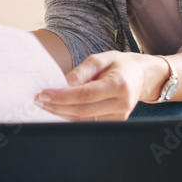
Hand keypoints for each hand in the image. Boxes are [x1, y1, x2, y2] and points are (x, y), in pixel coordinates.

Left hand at [35, 51, 156, 120]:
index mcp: (118, 85)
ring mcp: (120, 116)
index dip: (62, 97)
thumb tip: (63, 84)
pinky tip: (59, 108)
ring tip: (45, 104)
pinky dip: (72, 116)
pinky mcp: (116, 122)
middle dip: (57, 106)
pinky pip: (89, 122)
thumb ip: (81, 72)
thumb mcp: (101, 59)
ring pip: (84, 120)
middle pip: (82, 111)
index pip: (85, 95)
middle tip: (39, 100)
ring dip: (61, 113)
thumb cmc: (120, 65)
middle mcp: (121, 104)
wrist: (142, 76)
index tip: (44, 94)